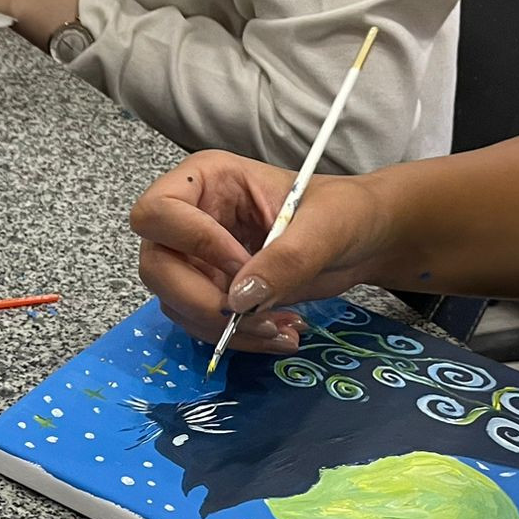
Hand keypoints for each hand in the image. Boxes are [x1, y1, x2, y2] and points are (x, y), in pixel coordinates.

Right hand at [129, 151, 389, 347]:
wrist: (361, 242)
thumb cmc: (344, 213)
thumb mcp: (326, 226)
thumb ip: (287, 258)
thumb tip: (240, 300)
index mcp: (206, 180)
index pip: (159, 212)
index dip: (194, 244)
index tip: (243, 267)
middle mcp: (188, 218)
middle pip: (156, 265)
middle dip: (204, 301)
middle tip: (257, 316)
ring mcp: (192, 258)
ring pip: (174, 302)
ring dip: (223, 328)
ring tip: (280, 329)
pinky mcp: (206, 291)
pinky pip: (199, 323)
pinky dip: (235, 338)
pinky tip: (277, 332)